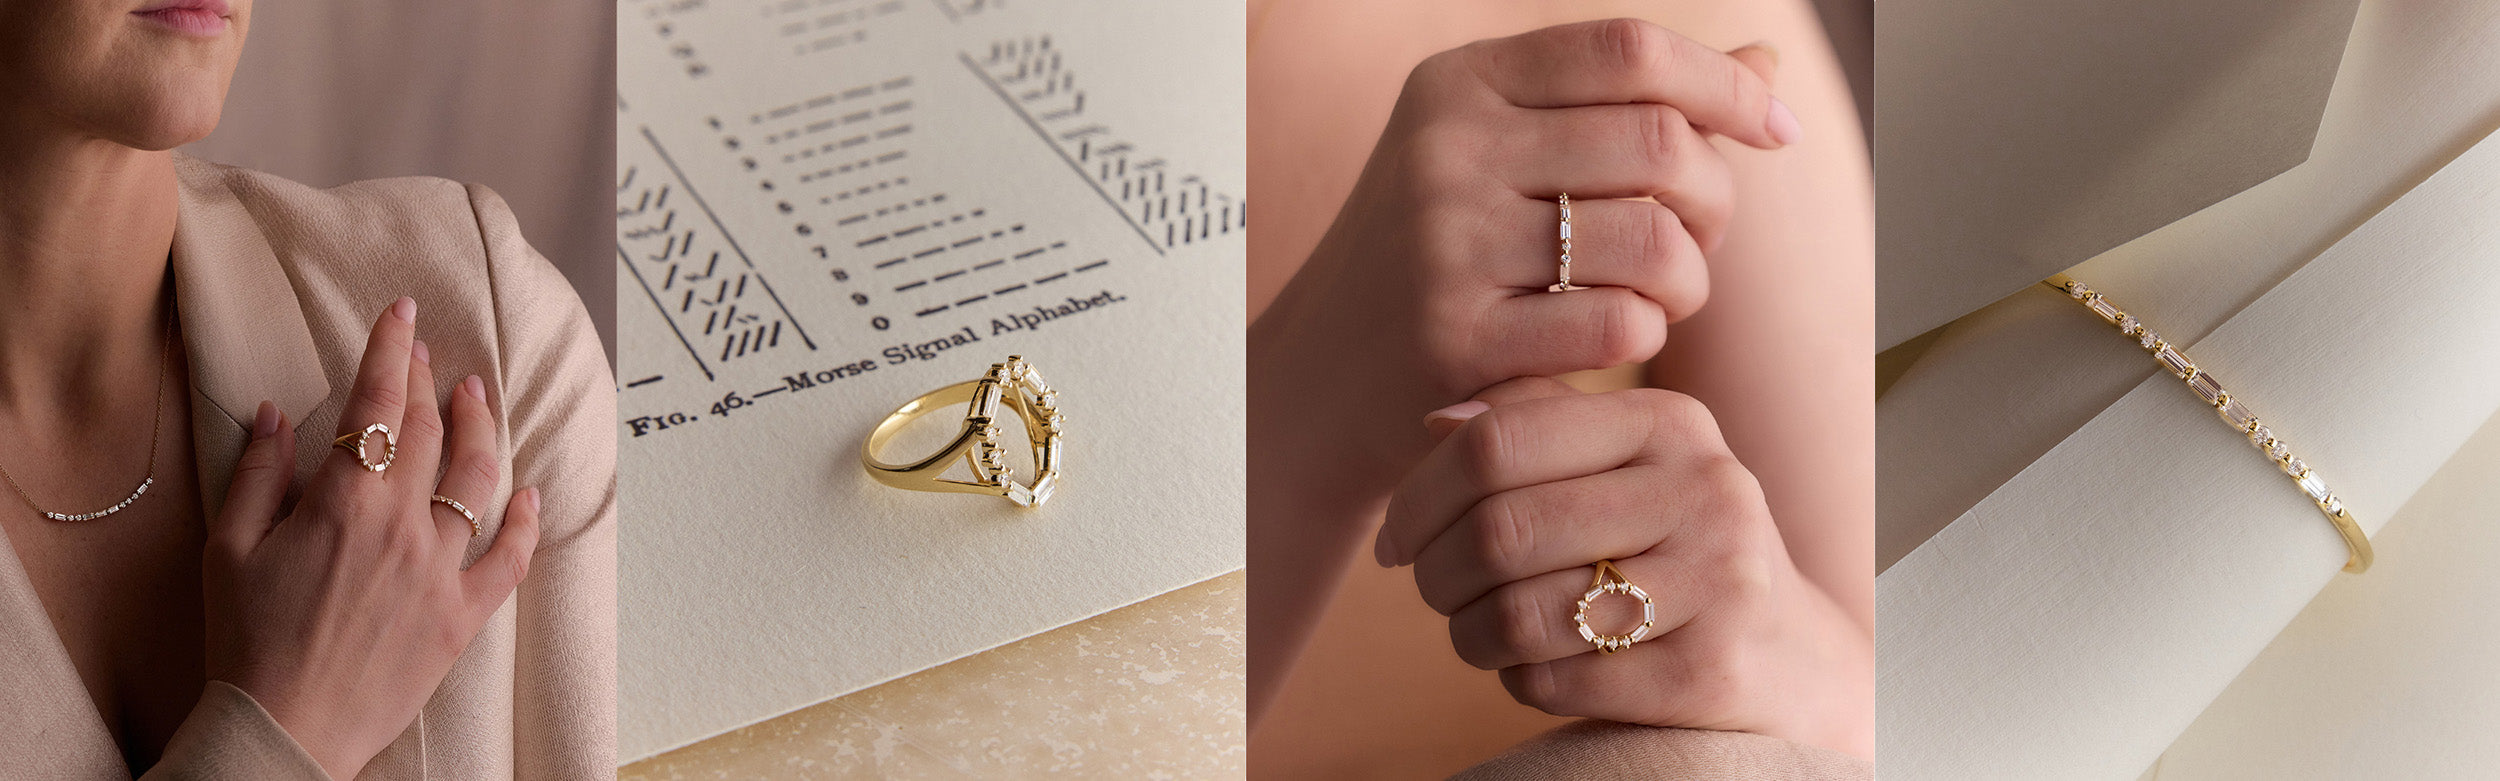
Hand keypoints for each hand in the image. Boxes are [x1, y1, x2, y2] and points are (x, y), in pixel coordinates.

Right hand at [202, 297, 540, 778]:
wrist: (283, 727)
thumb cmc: (246, 641)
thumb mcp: (229, 548)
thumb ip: (259, 473)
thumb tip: (279, 414)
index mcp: (344, 501)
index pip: (375, 404)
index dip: (391, 352)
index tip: (403, 315)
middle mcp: (403, 525)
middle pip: (426, 432)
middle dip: (427, 382)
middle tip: (428, 353)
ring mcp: (440, 569)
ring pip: (477, 480)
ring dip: (480, 430)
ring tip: (477, 397)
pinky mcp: (464, 614)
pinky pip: (510, 559)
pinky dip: (526, 522)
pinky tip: (530, 493)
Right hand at [1251, 18, 1794, 485]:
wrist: (1319, 378)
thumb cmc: (1437, 259)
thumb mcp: (1501, 157)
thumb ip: (1624, 109)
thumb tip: (1764, 67)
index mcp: (1458, 84)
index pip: (1628, 50)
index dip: (1724, 86)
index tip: (1776, 132)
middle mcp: (1445, 150)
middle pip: (1660, 143)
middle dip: (1715, 198)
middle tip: (1700, 239)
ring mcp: (1444, 243)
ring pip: (1654, 240)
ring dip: (1691, 278)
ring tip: (1664, 295)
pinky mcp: (1454, 338)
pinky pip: (1621, 322)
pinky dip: (1648, 333)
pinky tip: (1620, 337)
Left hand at [1375, 377, 1871, 756]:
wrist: (1790, 657)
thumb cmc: (1675, 547)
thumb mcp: (1627, 466)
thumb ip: (1538, 424)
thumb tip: (1435, 423)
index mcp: (1670, 423)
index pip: (1499, 442)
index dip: (1418, 496)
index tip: (1395, 537)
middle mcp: (1705, 490)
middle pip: (1501, 530)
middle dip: (1436, 572)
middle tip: (1426, 590)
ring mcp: (1717, 583)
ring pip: (1521, 614)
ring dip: (1469, 634)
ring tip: (1473, 633)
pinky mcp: (1710, 673)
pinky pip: (1558, 680)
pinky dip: (1521, 680)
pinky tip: (1534, 667)